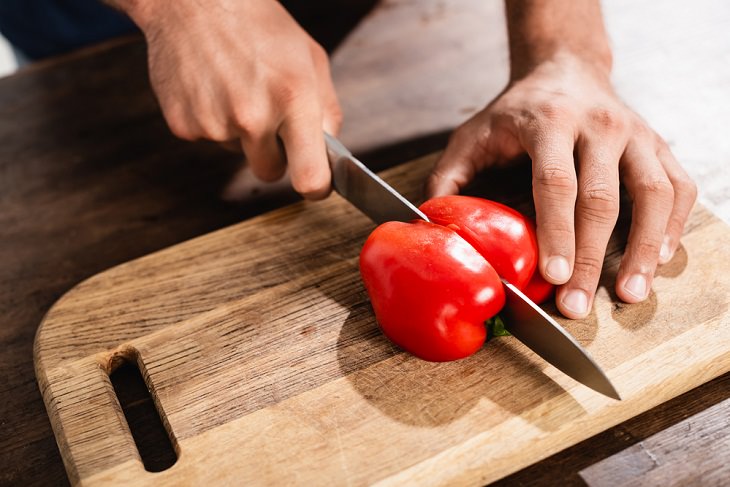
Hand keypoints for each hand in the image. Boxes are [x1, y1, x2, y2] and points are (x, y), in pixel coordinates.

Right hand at [122, 0, 341, 198]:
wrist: (192, 0)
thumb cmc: (257, 24)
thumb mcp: (310, 58)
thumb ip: (326, 110)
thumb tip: (329, 152)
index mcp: (293, 98)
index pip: (310, 177)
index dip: (315, 188)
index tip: (315, 185)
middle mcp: (253, 116)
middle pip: (270, 173)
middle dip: (273, 154)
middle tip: (267, 116)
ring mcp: (215, 123)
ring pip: (237, 154)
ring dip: (240, 133)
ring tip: (235, 87)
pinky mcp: (184, 126)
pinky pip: (208, 141)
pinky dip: (212, 122)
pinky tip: (212, 88)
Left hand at [426, 54, 696, 317]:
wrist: (565, 70)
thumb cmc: (516, 111)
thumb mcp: (473, 134)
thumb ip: (450, 177)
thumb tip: (429, 225)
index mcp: (549, 123)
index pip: (557, 182)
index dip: (556, 231)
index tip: (554, 276)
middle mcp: (600, 125)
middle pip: (603, 198)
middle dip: (591, 258)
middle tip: (578, 306)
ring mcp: (636, 134)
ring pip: (653, 194)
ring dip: (645, 248)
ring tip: (631, 294)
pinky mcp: (658, 145)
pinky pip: (677, 188)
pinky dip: (673, 226)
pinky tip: (660, 259)